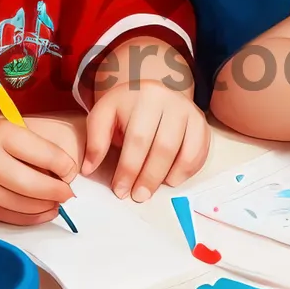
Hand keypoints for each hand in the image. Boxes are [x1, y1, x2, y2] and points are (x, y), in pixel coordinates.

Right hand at [0, 116, 78, 224]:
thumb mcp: (19, 130)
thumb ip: (42, 149)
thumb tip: (67, 176)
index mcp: (4, 134)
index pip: (43, 154)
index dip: (64, 166)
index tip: (71, 172)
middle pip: (30, 184)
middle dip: (55, 191)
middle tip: (68, 193)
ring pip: (20, 204)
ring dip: (45, 207)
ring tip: (57, 203)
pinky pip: (10, 216)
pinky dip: (32, 218)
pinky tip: (45, 212)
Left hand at [81, 80, 209, 200]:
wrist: (150, 92)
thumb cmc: (125, 109)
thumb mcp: (104, 114)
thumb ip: (95, 139)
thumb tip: (89, 168)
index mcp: (142, 96)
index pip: (137, 138)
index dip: (128, 169)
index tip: (119, 190)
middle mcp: (169, 100)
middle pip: (163, 147)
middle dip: (149, 177)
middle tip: (137, 196)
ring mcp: (188, 110)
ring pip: (184, 150)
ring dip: (168, 176)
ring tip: (152, 191)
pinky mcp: (200, 122)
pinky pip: (199, 151)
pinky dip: (187, 170)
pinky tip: (171, 180)